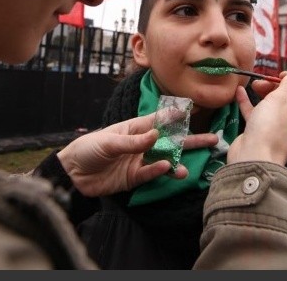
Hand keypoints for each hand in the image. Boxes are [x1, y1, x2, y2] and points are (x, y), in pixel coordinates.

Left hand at [57, 112, 218, 196]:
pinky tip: (168, 170)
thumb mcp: (108, 142)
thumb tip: (156, 136)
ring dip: (177, 163)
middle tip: (213, 139)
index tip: (195, 109)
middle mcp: (141, 143)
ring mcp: (139, 161)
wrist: (73, 175)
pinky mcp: (134, 178)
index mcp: (134, 128)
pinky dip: (159, 172)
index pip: (159, 119)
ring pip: (165, 160)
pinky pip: (151, 174)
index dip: (176, 114)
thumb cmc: (88, 149)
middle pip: (170, 141)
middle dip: (191, 140)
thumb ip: (132, 141)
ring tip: (188, 169)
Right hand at [230, 71, 286, 164]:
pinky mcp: (262, 130)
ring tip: (252, 85)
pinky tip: (239, 92)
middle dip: (276, 84)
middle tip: (263, 82)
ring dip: (263, 91)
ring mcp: (278, 125)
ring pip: (273, 102)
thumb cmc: (271, 126)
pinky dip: (250, 102)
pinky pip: (258, 112)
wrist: (254, 157)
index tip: (282, 75)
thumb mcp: (282, 99)